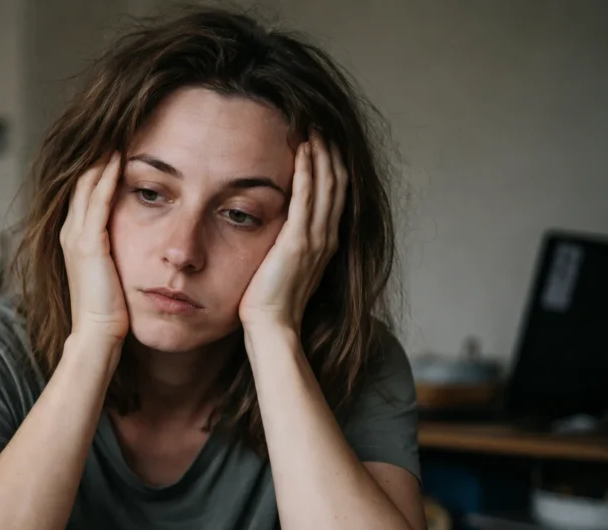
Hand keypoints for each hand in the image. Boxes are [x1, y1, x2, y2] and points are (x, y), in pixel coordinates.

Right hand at [60, 152, 128, 342]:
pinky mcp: (88, 242)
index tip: (116, 145)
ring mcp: (76, 235)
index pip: (84, 191)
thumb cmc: (109, 312)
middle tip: (116, 127)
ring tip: (117, 133)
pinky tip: (120, 158)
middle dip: (99, 154)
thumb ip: (115, 254)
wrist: (97, 334)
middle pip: (82, 180)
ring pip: (87, 184)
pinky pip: (98, 200)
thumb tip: (133, 245)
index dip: (98, 167)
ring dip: (102, 158)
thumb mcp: (110, 274)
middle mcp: (70, 232)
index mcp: (74, 238)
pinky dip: (108, 176)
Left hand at [238, 130, 347, 332]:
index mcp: (325, 242)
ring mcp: (316, 239)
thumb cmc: (270, 302)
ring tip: (314, 127)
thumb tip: (277, 229)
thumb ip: (287, 244)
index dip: (332, 166)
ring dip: (321, 154)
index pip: (335, 194)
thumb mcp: (283, 266)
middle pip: (337, 184)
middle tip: (321, 123)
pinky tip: (303, 150)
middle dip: (331, 152)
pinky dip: (308, 171)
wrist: (272, 327)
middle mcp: (327, 237)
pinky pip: (307, 198)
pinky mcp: (299, 242)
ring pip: (327, 185)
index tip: (324, 140)